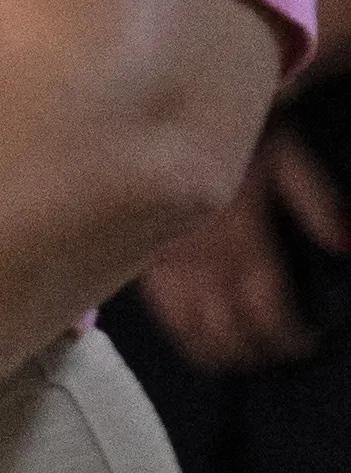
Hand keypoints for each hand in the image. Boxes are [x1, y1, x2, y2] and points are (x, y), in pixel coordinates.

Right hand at [134, 131, 336, 372]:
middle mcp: (202, 260)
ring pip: (192, 328)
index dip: (290, 335)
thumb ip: (318, 203)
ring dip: (222, 352)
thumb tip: (349, 245)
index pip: (268, 308)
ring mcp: (167, 263)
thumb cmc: (240, 134)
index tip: (307, 342)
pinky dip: (183, 336)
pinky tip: (199, 342)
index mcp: (242, 239)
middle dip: (260, 350)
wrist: (166, 114)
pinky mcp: (142, 259)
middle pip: (231, 328)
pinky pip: (160, 312)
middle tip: (281, 354)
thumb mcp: (290, 157)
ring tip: (245, 358)